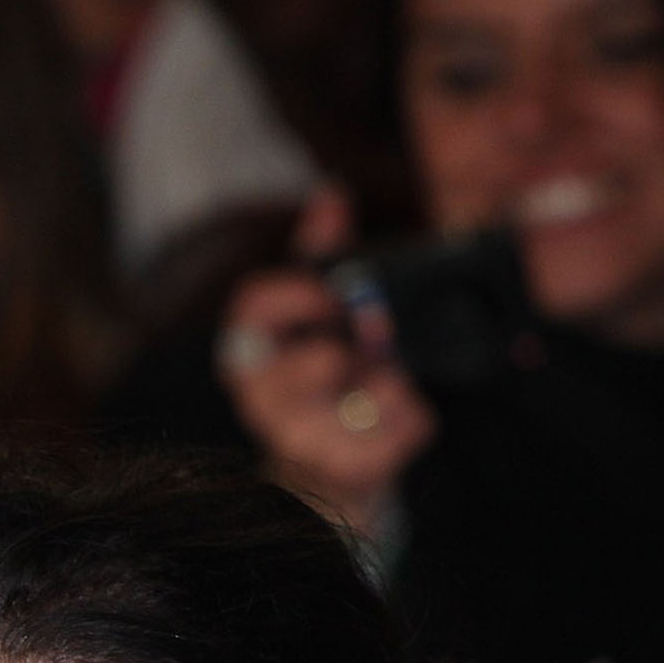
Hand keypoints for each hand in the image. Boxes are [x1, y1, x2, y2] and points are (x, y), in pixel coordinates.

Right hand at [215, 190, 435, 538]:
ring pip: (342, 413)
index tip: (332, 292)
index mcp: (252, 347)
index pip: (252, 311)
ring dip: (382, 390)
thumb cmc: (321, 378)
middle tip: (374, 341)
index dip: (292, 296)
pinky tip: (411, 411)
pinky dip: (411, 421)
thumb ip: (321, 255)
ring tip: (394, 379)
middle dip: (339, 355)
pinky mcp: (339, 470)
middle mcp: (262, 396)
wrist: (330, 464)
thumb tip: (330, 193)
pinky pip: (385, 442)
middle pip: (293, 372)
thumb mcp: (317, 311)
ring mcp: (297, 439)